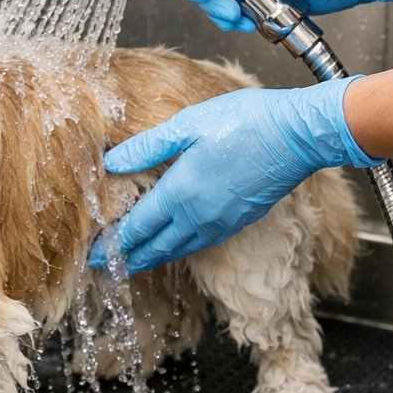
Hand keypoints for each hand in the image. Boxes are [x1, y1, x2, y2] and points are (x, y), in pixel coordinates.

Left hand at [88, 78, 377, 272]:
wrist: (297, 135)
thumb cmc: (245, 122)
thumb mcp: (187, 125)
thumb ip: (147, 148)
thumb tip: (111, 162)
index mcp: (181, 192)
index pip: (138, 227)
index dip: (115, 244)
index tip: (95, 257)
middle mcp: (199, 216)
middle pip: (156, 247)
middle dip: (128, 259)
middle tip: (105, 270)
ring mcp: (222, 222)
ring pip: (180, 249)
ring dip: (154, 258)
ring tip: (134, 264)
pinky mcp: (239, 220)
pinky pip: (201, 244)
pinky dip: (180, 250)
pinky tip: (176, 246)